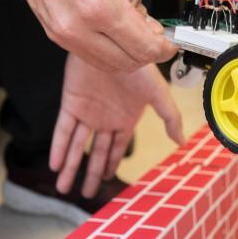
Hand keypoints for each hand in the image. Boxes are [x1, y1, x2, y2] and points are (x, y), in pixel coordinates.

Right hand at [14, 0, 174, 71]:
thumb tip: (146, 23)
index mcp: (100, 6)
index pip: (144, 47)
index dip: (164, 49)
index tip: (171, 43)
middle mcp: (78, 27)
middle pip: (128, 62)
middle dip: (149, 54)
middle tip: (157, 37)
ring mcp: (63, 33)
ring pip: (108, 64)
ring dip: (128, 55)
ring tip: (137, 34)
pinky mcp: (53, 32)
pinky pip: (89, 54)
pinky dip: (108, 51)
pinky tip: (116, 33)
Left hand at [50, 54, 185, 197]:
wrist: (115, 43)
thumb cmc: (139, 67)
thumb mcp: (158, 95)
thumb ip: (170, 118)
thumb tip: (182, 141)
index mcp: (125, 119)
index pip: (117, 148)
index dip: (111, 164)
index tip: (107, 181)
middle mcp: (105, 119)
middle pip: (96, 152)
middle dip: (91, 174)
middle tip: (85, 195)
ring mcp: (87, 112)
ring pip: (77, 145)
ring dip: (70, 166)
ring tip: (63, 186)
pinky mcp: (71, 103)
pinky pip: (63, 130)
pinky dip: (58, 148)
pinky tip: (55, 165)